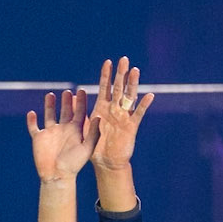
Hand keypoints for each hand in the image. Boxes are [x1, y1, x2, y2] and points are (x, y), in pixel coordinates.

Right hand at [26, 88, 96, 184]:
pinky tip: (32, 113)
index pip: (79, 112)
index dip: (81, 101)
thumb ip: (93, 133)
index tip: (82, 90)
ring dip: (50, 106)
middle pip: (65, 111)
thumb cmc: (74, 164)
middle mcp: (63, 130)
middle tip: (68, 91)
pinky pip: (33, 127)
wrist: (58, 176)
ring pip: (49, 115)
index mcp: (76, 131)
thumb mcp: (87, 148)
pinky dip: (31, 120)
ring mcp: (50, 133)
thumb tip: (98, 116)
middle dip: (67, 101)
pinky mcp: (38, 138)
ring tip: (50, 95)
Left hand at [90, 56, 153, 171]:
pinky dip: (144, 105)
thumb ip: (81, 111)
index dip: (106, 75)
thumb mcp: (85, 127)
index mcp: (102, 108)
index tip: (108, 62)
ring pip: (129, 97)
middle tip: (123, 59)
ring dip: (132, 84)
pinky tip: (150, 95)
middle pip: (118, 88)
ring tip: (135, 70)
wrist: (106, 162)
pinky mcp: (131, 127)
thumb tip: (73, 96)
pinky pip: (138, 114)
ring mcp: (124, 117)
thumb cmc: (95, 145)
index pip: (105, 87)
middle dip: (120, 74)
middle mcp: (114, 109)